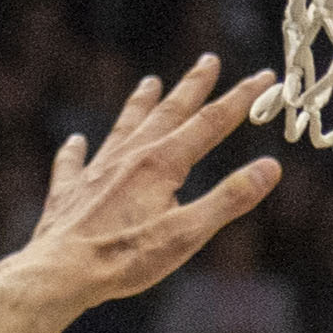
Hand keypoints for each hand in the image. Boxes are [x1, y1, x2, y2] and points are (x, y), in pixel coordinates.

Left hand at [25, 54, 281, 308]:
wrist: (62, 272)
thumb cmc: (126, 258)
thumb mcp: (188, 234)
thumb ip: (229, 199)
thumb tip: (270, 168)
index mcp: (162, 164)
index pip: (211, 122)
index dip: (241, 99)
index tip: (264, 76)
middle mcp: (130, 156)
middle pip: (168, 112)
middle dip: (192, 87)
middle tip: (208, 60)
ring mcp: (97, 170)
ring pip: (124, 126)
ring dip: (140, 103)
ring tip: (150, 82)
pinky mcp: (69, 192)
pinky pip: (74, 162)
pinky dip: (76, 150)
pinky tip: (76, 141)